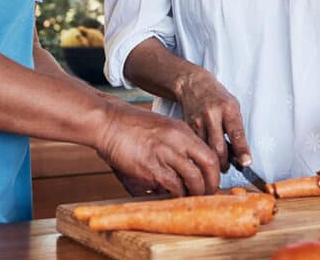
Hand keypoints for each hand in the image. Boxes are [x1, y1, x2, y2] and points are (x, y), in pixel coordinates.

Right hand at [95, 101, 220, 196]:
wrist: (106, 121)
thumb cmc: (128, 126)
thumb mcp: (160, 128)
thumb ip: (175, 145)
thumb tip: (183, 170)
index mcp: (181, 130)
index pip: (210, 153)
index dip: (214, 171)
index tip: (210, 181)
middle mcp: (177, 139)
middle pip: (209, 165)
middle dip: (211, 184)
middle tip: (206, 193)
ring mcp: (165, 152)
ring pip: (194, 178)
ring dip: (194, 192)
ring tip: (188, 198)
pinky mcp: (151, 166)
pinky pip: (173, 185)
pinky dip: (176, 194)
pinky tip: (171, 196)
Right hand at [174, 67, 249, 172]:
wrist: (193, 85)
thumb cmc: (217, 97)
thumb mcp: (233, 107)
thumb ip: (236, 128)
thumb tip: (240, 155)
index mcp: (228, 108)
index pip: (236, 133)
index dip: (242, 150)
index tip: (246, 163)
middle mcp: (212, 114)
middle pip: (218, 147)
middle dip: (224, 163)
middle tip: (228, 168)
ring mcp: (198, 120)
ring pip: (205, 149)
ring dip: (212, 160)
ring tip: (216, 163)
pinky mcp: (187, 126)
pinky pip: (196, 145)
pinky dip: (201, 153)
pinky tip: (204, 154)